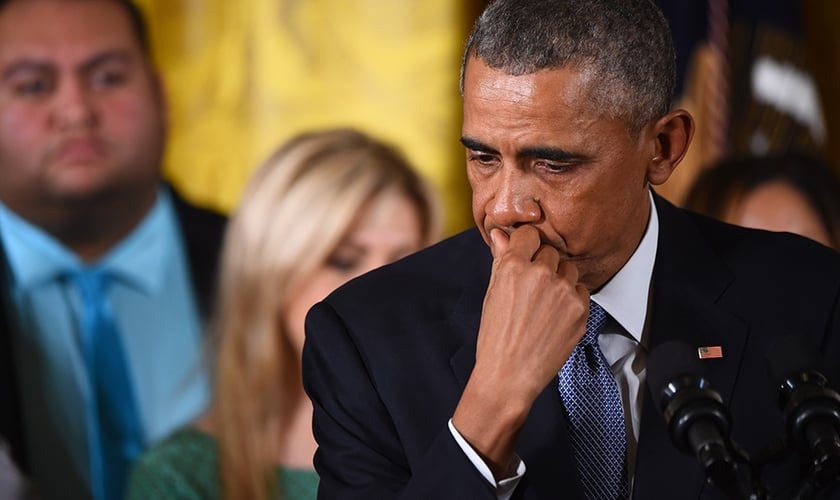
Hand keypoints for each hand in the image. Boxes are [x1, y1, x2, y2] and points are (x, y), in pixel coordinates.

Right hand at [452, 225, 588, 478]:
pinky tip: (555, 316)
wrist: (510, 375)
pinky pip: (580, 289)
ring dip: (560, 279)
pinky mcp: (580, 309)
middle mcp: (542, 274)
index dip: (526, 245)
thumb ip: (501, 259)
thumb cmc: (496, 336)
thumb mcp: (493, 293)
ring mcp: (564, 291)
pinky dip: (571, 298)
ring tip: (545, 303)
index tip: (525, 255)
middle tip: (533, 287)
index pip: (529, 233)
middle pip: (551, 250)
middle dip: (543, 264)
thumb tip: (501, 232)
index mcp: (514, 266)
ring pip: (568, 268)